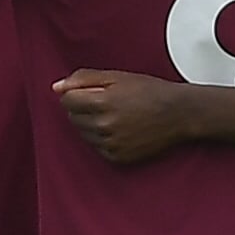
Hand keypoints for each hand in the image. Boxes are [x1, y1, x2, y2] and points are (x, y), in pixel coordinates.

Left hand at [54, 69, 204, 165]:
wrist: (178, 114)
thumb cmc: (149, 91)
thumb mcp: (117, 76)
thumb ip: (83, 79)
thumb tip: (56, 88)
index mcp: (102, 102)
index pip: (67, 100)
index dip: (78, 93)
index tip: (94, 91)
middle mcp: (104, 126)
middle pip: (72, 118)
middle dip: (83, 108)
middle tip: (107, 102)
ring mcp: (111, 144)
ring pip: (83, 133)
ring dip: (91, 124)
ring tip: (115, 115)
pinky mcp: (117, 157)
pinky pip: (96, 147)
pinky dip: (102, 138)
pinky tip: (120, 129)